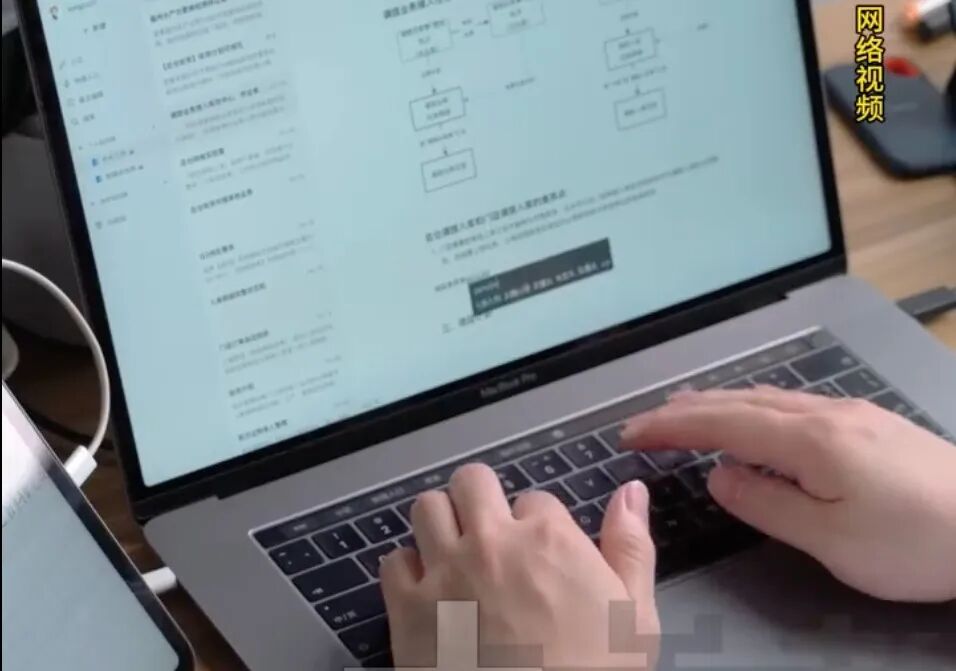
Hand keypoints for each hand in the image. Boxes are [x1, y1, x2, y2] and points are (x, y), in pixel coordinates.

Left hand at [379, 463, 659, 669]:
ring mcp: (444, 571)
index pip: (535, 499)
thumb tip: (631, 490)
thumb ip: (631, 545)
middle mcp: (490, 540)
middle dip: (480, 500)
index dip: (538, 525)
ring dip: (440, 523)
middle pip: (472, 482)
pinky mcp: (408, 608)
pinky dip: (407, 571)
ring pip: (427, 507)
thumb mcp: (635, 616)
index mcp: (547, 537)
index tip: (540, 555)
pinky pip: (392, 562)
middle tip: (488, 534)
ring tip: (453, 552)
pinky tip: (426, 592)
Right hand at [621, 387, 955, 601]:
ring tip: (684, 410)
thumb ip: (766, 503)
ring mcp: (850, 412)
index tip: (630, 433)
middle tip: (644, 422)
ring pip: (766, 397)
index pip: (720, 421)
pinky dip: (751, 407)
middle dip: (685, 409)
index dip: (670, 425)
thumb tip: (717, 474)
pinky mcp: (868, 423)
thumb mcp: (831, 540)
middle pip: (739, 399)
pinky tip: (753, 419)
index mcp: (809, 439)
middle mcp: (825, 412)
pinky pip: (791, 404)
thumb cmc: (915, 542)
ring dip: (717, 402)